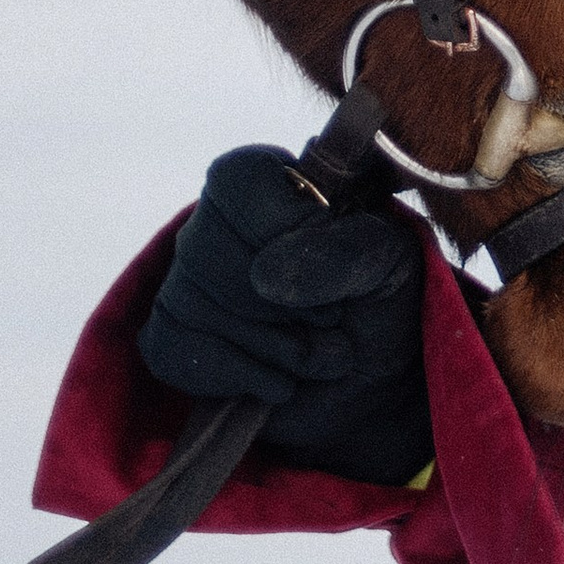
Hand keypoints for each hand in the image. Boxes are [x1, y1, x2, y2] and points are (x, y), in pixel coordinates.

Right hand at [140, 147, 434, 485]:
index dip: (289, 227)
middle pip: (210, 251)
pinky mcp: (172, 336)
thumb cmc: (380, 303)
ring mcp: (185, 279)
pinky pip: (178, 350)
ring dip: (278, 349)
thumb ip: (346, 249)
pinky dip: (245, 377)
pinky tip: (278, 378)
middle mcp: (215, 220)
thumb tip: (266, 276)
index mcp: (268, 182)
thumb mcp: (391, 262)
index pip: (239, 179)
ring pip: (195, 306)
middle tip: (333, 321)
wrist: (371, 384)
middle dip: (289, 307)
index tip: (335, 264)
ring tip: (316, 355)